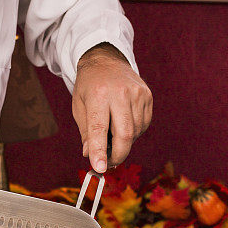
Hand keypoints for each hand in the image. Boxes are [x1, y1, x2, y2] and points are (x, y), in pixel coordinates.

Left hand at [72, 43, 152, 172]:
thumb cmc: (90, 86)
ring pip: (135, 132)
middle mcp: (120, 92)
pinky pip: (143, 125)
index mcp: (98, 94)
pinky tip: (123, 123)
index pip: (99, 128)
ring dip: (124, 142)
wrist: (106, 59)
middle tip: (110, 163)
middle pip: (124, 134)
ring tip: (113, 135)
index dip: (100, 150)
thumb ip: (86, 133)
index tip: (100, 168)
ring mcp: (137, 93)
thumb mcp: (79, 106)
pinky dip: (134, 132)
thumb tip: (91, 155)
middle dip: (118, 155)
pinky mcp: (147, 96)